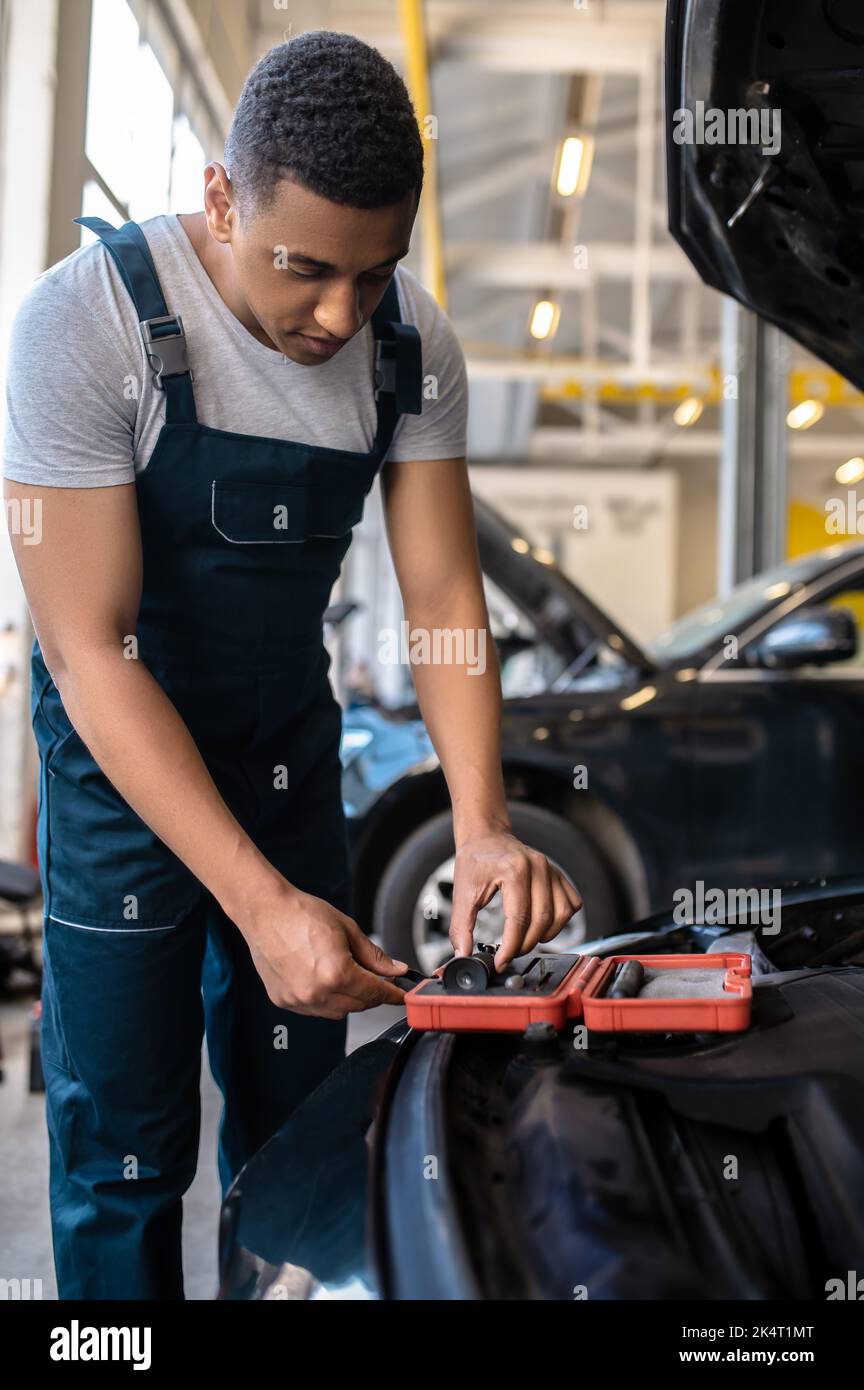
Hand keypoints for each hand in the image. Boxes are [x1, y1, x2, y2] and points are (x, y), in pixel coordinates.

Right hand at [241, 884, 408, 1018]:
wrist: (265, 912)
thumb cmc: (302, 914)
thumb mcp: (348, 929)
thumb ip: (374, 956)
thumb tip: (396, 970)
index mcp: (337, 973)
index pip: (375, 993)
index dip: (393, 994)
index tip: (402, 995)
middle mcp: (317, 993)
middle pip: (359, 1005)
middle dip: (373, 995)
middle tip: (378, 979)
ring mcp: (299, 1000)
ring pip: (338, 1012)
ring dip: (350, 1000)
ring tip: (347, 975)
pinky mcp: (285, 1001)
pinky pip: (316, 1010)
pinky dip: (327, 1000)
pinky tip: (325, 980)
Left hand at [449, 828, 582, 970]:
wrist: (486, 837)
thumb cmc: (475, 861)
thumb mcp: (462, 892)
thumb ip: (461, 926)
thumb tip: (463, 955)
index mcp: (514, 870)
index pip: (519, 919)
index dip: (510, 947)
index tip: (500, 961)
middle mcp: (538, 867)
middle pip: (541, 920)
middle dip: (525, 944)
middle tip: (509, 952)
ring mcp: (551, 870)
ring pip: (561, 915)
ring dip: (545, 935)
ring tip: (525, 940)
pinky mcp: (558, 874)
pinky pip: (572, 904)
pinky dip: (560, 921)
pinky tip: (542, 924)